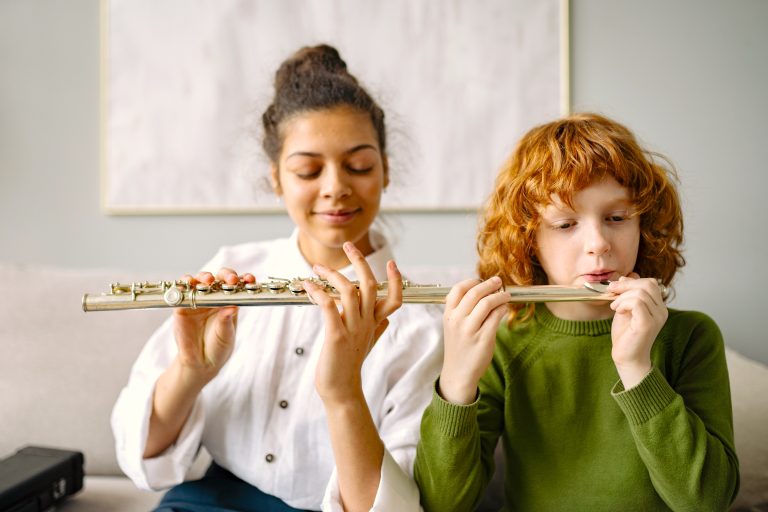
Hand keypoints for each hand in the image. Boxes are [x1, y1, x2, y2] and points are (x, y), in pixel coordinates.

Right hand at [171, 268, 253, 383]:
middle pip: (220, 278)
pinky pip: (182, 292)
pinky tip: (187, 284)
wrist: (200, 362)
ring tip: (208, 280)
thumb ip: (226, 322)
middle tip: (231, 279)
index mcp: (230, 301)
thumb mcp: (226, 336)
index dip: (244, 279)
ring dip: (204, 277)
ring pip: (200, 280)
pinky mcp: (182, 305)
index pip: (238, 285)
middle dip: (226, 275)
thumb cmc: (218, 347)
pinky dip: (183, 285)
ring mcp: (198, 299)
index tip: (250, 279)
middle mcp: (214, 297)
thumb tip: (232, 307)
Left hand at [304, 242, 401, 406]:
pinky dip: (318, 291)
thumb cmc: (349, 366)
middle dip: (360, 262)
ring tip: (317, 267)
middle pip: (371, 285)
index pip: (394, 298)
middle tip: (349, 246)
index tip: (393, 263)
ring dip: (332, 274)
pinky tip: (308, 285)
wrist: (340, 391)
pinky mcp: (336, 335)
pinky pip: (329, 306)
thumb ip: (378, 329)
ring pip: (350, 291)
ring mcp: (353, 329)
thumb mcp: (368, 345)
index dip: (396, 280)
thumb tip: (387, 319)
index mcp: (375, 324)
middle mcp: (367, 324)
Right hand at [438, 277, 509, 404]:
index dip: (472, 282)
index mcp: (448, 315)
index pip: (457, 290)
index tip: (482, 280)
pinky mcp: (483, 339)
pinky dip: (502, 309)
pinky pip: (495, 317)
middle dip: (489, 284)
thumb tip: (481, 291)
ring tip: (506, 295)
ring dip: (499, 296)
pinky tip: (504, 308)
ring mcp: (469, 330)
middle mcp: (457, 320)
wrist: (458, 373)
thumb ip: (462, 309)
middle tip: (499, 281)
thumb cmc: (459, 348)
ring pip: (487, 303)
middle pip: (474, 293)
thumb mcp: (453, 326)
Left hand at [608, 273, 667, 387]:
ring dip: (622, 297)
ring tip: (615, 307)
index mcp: (658, 306)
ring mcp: (657, 317)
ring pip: (640, 293)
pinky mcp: (648, 324)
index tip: (615, 287)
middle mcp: (662, 311)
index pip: (650, 283)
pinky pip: (638, 303)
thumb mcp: (625, 308)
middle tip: (611, 292)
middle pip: (647, 284)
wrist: (626, 356)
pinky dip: (624, 303)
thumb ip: (628, 294)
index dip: (631, 281)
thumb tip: (626, 276)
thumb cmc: (625, 334)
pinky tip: (618, 311)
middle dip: (625, 285)